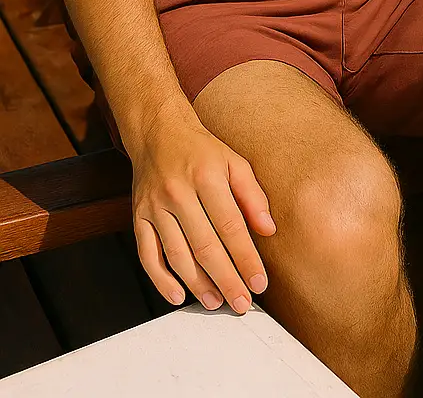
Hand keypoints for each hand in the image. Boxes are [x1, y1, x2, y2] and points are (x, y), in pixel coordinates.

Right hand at [130, 109, 275, 312]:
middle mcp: (178, 193)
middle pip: (205, 246)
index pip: (231, 227)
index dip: (246, 258)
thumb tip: (268, 230)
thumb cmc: (202, 151)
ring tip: (217, 303)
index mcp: (207, 176)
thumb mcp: (234, 162)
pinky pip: (147, 256)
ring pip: (177, 255)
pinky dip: (161, 280)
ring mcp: (155, 207)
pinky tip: (178, 295)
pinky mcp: (138, 218)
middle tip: (242, 304)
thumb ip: (253, 195)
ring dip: (198, 285)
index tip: (260, 283)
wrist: (159, 133)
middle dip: (226, 280)